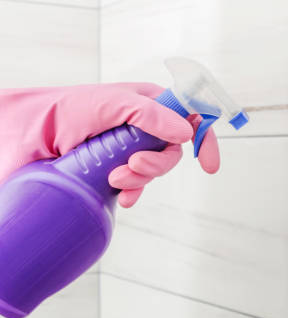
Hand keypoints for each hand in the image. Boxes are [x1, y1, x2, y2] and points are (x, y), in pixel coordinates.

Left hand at [0, 83, 219, 207]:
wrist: (30, 137)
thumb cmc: (65, 110)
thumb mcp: (112, 103)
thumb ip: (151, 114)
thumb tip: (185, 132)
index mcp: (150, 103)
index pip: (190, 118)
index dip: (204, 140)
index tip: (209, 165)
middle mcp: (144, 126)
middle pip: (173, 151)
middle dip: (156, 164)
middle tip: (132, 165)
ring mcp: (131, 148)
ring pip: (155, 171)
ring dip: (138, 178)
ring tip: (112, 177)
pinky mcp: (119, 168)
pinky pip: (138, 186)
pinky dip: (132, 193)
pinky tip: (121, 196)